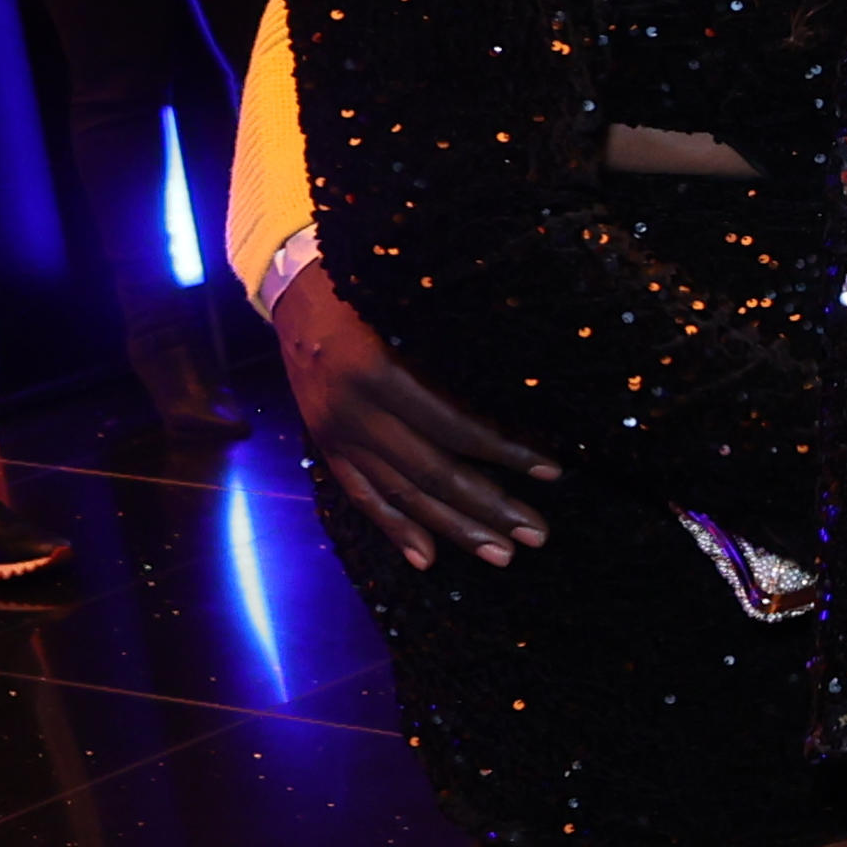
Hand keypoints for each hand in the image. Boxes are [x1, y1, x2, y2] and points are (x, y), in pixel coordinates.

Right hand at [276, 260, 561, 568]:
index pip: (454, 426)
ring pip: (401, 494)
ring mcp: (335, 434)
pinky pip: (362, 496)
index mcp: (375, 371)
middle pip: (431, 472)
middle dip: (489, 507)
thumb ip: (450, 351)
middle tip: (538, 534)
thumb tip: (518, 392)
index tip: (554, 471)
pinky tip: (428, 559)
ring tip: (503, 554)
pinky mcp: (325, 446)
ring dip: (454, 530)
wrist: (292, 289)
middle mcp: (351, 411)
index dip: (506, 452)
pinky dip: (395, 530)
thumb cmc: (368, 287)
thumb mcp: (407, 306)